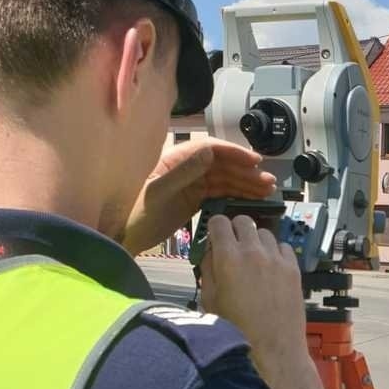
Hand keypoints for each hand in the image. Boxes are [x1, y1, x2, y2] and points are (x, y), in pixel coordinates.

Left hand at [120, 139, 275, 256]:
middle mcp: (183, 169)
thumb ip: (183, 172)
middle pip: (221, 165)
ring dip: (245, 184)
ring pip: (223, 180)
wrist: (120, 238)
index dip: (234, 153)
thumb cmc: (133, 215)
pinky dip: (235, 196)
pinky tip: (250, 200)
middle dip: (246, 172)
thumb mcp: (157, 193)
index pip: (209, 149)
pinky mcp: (191, 202)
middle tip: (268, 182)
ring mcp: (188, 185)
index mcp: (173, 160)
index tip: (255, 162)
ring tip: (266, 191)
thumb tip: (209, 152)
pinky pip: (218, 194)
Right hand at [200, 215, 312, 388]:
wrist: (273, 351)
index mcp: (228, 258)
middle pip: (244, 221)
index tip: (216, 236)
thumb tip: (211, 253)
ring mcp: (277, 260)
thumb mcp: (210, 301)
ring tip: (253, 260)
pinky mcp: (294, 270)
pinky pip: (284, 248)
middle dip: (236, 230)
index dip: (215, 228)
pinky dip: (275, 252)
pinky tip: (271, 268)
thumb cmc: (236, 331)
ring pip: (265, 233)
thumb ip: (208, 270)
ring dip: (256, 241)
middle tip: (233, 246)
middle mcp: (254, 252)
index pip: (219, 222)